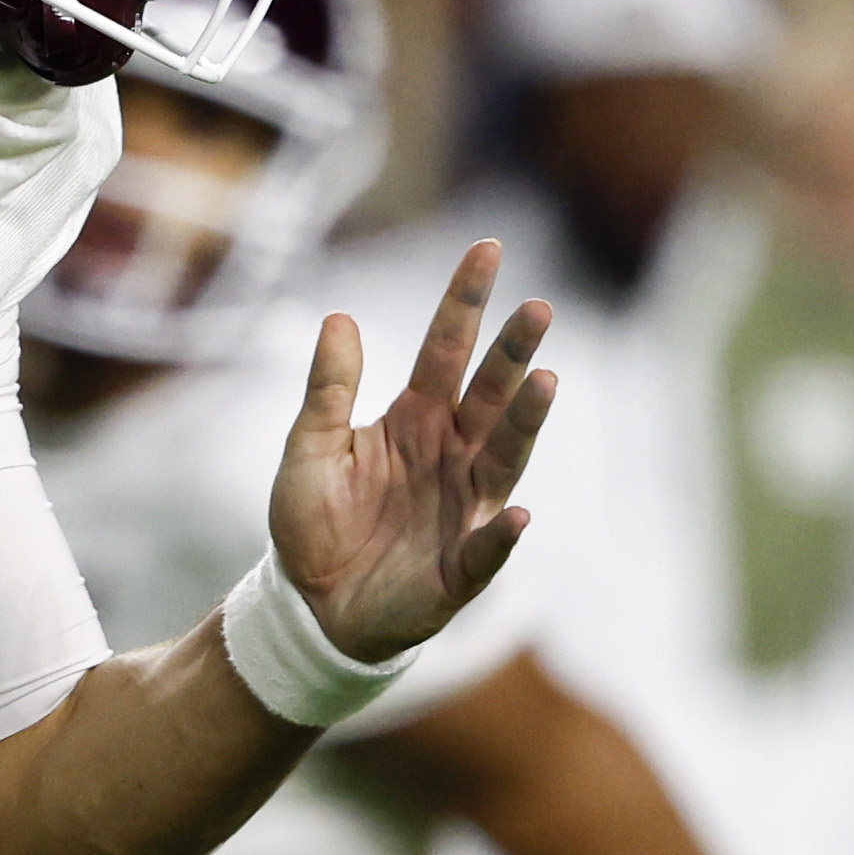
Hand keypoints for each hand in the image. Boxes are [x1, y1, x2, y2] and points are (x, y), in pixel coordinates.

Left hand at [272, 240, 553, 660]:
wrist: (309, 606)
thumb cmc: (312, 524)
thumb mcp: (308, 449)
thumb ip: (328, 389)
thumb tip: (340, 315)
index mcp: (413, 419)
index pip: (446, 349)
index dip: (466, 301)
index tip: (488, 248)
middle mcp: (451, 454)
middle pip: (489, 394)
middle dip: (513, 353)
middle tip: (537, 308)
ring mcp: (463, 508)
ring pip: (504, 457)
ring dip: (524, 423)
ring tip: (545, 383)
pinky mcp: (461, 567)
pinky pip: (487, 548)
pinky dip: (501, 534)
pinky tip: (517, 514)